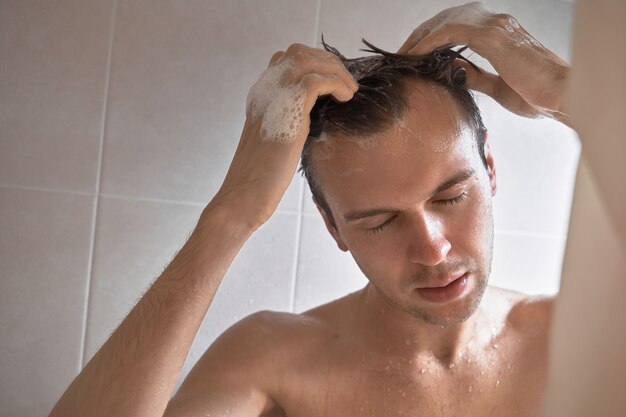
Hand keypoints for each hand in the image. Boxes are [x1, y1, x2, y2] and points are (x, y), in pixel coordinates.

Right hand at [211, 44, 357, 228]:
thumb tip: (310, 122)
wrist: (244, 195)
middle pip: (298, 53)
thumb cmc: (260, 179)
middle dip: (327, 63)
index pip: (284, 61)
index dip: (312, 65)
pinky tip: (346, 98)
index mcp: (259, 97)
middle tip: (345, 84)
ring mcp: (274, 98)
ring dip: (335, 71)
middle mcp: (264, 92)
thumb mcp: (275, 143)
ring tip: (349, 90)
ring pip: (308, 60)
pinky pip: (317, 81)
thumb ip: (287, 124)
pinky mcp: (289, 111)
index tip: (331, 82)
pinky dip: (337, 84)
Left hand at [398, 2, 569, 124]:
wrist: (561, 96)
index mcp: (499, 34)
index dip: (431, 40)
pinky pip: (449, 32)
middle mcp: (496, 24)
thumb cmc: (537, 96)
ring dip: (419, 38)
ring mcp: (495, 26)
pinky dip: (428, 43)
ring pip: (444, 22)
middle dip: (420, 36)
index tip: (413, 58)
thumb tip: (454, 70)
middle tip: (400, 55)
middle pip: (446, 21)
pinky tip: (414, 56)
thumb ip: (476, 76)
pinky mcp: (492, 35)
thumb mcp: (498, 87)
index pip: (456, 29)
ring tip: (402, 56)